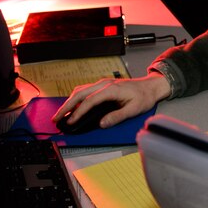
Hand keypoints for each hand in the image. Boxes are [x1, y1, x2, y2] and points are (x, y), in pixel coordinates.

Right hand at [51, 73, 170, 127]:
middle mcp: (104, 84)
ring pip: (80, 90)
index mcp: (111, 89)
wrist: (150, 86)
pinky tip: (72, 106)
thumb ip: (117, 116)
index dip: (78, 112)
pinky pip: (85, 90)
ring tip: (61, 114)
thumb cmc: (143, 97)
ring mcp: (102, 83)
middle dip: (66, 106)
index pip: (90, 101)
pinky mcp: (102, 85)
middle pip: (80, 94)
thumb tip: (102, 123)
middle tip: (56, 118)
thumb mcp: (134, 109)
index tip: (70, 121)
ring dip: (69, 102)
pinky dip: (76, 98)